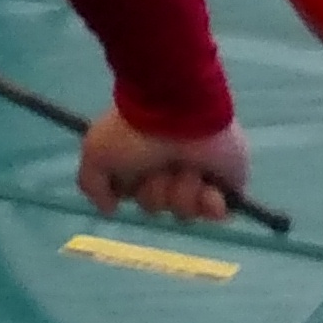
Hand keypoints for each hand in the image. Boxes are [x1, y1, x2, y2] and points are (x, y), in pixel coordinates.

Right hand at [81, 111, 254, 225]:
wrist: (176, 108)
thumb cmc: (133, 130)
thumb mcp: (95, 154)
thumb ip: (92, 185)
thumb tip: (110, 209)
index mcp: (145, 162)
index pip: (139, 197)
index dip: (135, 193)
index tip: (133, 177)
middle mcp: (172, 168)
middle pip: (159, 206)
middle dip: (157, 192)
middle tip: (162, 166)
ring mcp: (202, 175)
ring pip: (186, 212)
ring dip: (182, 190)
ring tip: (186, 165)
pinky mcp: (230, 182)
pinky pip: (220, 214)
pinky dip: (210, 204)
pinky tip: (206, 186)